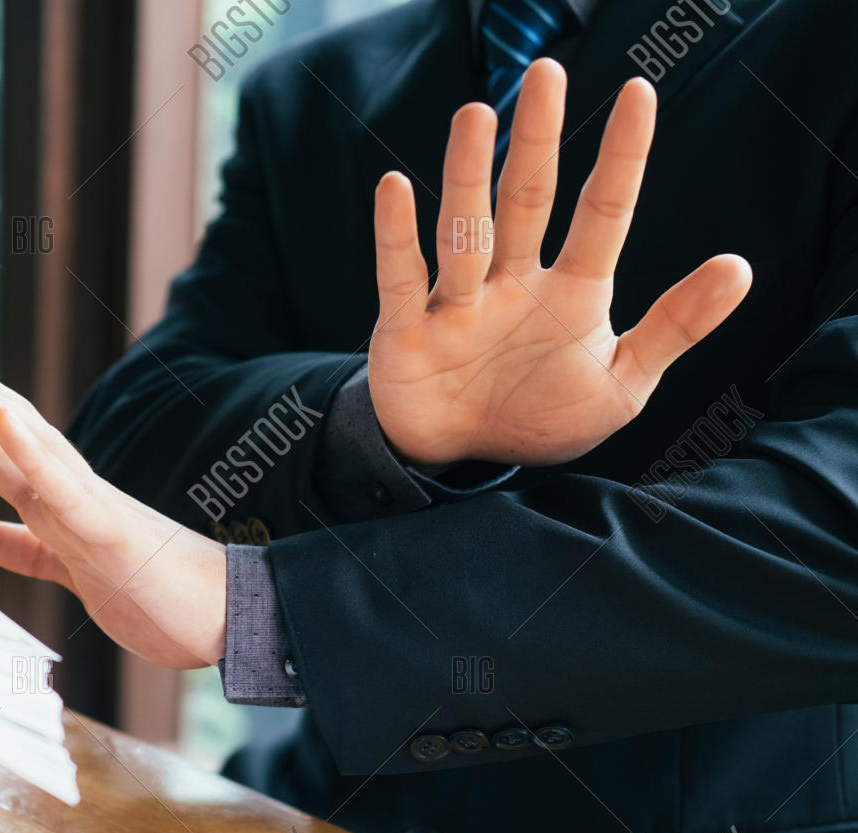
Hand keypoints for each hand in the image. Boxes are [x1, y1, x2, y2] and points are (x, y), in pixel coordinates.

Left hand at [0, 326, 227, 668]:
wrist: (228, 619)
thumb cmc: (160, 595)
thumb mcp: (71, 571)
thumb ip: (27, 549)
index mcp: (59, 499)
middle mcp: (70, 489)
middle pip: (1, 424)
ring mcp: (91, 507)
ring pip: (23, 442)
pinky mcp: (112, 534)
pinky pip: (65, 491)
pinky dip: (31, 454)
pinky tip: (0, 417)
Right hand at [368, 61, 752, 466]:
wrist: (457, 457)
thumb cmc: (537, 416)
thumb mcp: (620, 384)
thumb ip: (674, 327)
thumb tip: (741, 266)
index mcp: (571, 292)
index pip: (602, 213)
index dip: (622, 157)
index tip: (639, 93)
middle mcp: (513, 283)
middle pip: (527, 200)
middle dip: (538, 138)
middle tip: (546, 72)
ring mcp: (458, 302)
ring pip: (466, 230)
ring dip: (469, 176)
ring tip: (477, 115)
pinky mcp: (406, 328)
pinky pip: (401, 277)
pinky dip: (396, 236)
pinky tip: (395, 188)